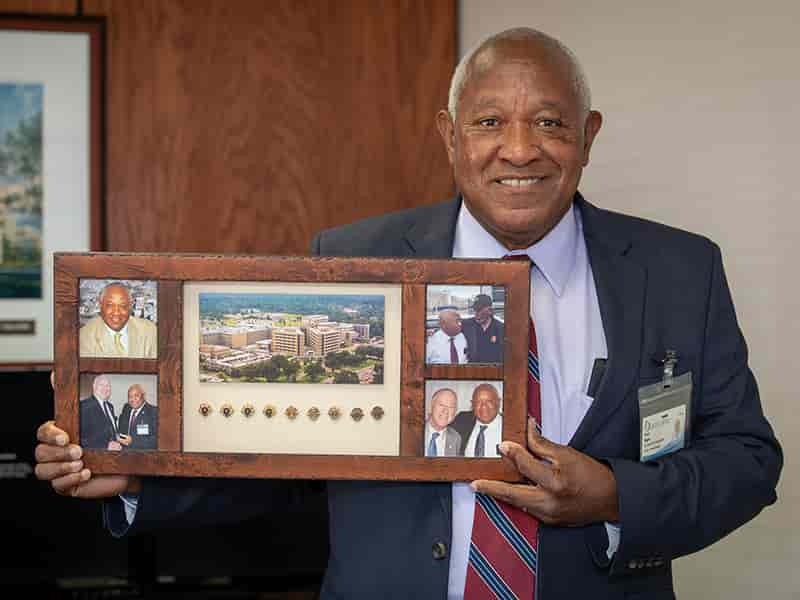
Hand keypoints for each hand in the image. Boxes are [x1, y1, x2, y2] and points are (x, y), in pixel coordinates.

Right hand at [35, 420, 139, 498]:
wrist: (123, 474)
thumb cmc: (115, 453)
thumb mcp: (113, 439)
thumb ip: (109, 434)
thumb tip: (114, 440)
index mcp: (64, 435)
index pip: (45, 432)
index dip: (51, 435)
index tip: (65, 439)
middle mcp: (57, 452)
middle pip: (40, 451)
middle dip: (59, 452)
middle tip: (78, 452)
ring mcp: (58, 470)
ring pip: (43, 469)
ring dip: (61, 467)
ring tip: (80, 465)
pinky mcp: (64, 485)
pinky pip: (57, 484)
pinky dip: (70, 479)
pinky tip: (85, 475)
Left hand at [472, 418, 618, 525]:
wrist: (612, 498)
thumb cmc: (592, 474)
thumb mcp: (568, 453)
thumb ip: (542, 444)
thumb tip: (526, 431)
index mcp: (555, 483)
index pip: (526, 466)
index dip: (513, 453)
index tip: (503, 446)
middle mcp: (550, 502)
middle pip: (513, 494)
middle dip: (492, 488)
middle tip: (475, 484)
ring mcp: (549, 515)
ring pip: (518, 503)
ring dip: (502, 494)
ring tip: (485, 486)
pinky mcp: (551, 521)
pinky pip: (529, 509)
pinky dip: (518, 499)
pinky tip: (509, 492)